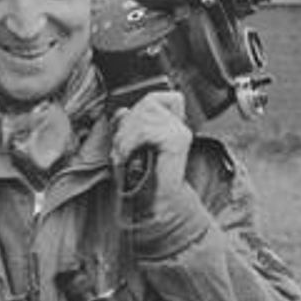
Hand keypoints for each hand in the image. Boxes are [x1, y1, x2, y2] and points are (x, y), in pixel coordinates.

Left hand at [110, 89, 191, 204]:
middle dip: (126, 124)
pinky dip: (130, 143)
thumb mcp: (131, 146)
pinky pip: (146, 130)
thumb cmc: (143, 178)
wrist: (155, 202)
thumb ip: (129, 126)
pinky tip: (128, 155)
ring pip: (144, 115)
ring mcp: (180, 132)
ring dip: (125, 135)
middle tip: (120, 146)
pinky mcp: (177, 141)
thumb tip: (122, 111)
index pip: (156, 98)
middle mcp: (179, 125)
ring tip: (123, 153)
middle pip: (148, 102)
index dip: (138, 107)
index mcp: (171, 124)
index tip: (126, 127)